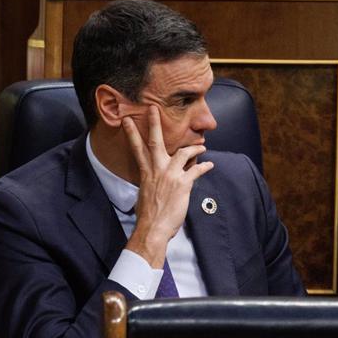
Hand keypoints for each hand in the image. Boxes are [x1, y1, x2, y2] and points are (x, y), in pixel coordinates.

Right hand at [121, 106, 213, 267]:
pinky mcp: (183, 184)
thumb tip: (155, 182)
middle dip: (154, 124)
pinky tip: (210, 165)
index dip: (132, 134)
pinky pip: (197, 170)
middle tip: (154, 108)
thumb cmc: (147, 216)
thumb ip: (151, 184)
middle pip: (155, 142)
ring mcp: (170, 176)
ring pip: (183, 153)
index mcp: (146, 173)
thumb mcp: (144, 196)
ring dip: (194, 148)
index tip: (128, 121)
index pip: (137, 149)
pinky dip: (205, 166)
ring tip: (202, 146)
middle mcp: (157, 171)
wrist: (153, 228)